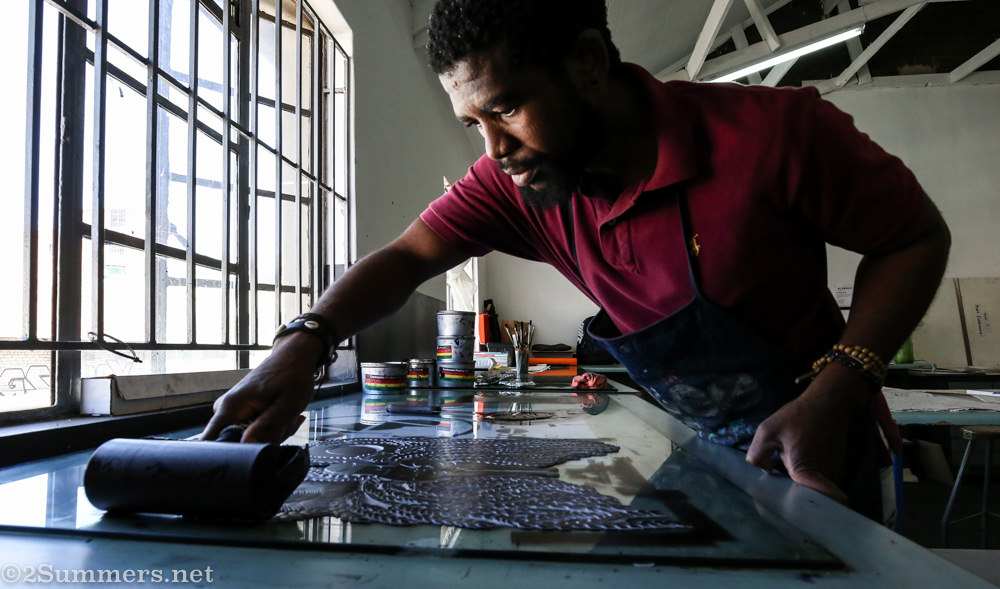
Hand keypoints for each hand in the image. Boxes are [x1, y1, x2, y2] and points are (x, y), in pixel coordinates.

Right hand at [200, 333, 322, 443]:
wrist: (294, 356)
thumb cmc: (292, 375)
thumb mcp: (287, 404)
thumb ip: (268, 427)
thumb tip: (247, 446)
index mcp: (231, 407)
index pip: (211, 443)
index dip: (230, 456)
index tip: (254, 452)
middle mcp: (225, 409)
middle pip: (236, 445)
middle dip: (264, 441)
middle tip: (285, 425)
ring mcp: (231, 411)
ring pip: (247, 439)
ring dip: (272, 434)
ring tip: (286, 418)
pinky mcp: (240, 412)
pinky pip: (252, 431)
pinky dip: (271, 429)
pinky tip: (283, 418)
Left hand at [745, 363, 871, 503]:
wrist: (831, 402)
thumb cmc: (799, 415)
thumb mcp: (768, 430)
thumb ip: (757, 454)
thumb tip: (765, 470)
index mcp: (804, 472)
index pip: (805, 505)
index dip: (794, 514)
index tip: (783, 517)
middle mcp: (822, 479)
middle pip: (807, 501)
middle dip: (793, 503)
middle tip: (774, 502)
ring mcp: (832, 475)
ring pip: (814, 490)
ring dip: (801, 489)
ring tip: (782, 484)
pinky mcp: (835, 469)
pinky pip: (819, 482)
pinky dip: (809, 480)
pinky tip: (793, 470)